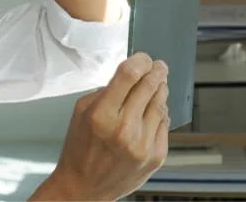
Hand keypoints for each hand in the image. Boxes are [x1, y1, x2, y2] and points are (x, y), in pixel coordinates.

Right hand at [32, 53, 169, 200]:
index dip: (140, 60)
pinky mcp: (155, 156)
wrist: (84, 187)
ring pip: (161, 103)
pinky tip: (153, 111)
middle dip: (156, 71)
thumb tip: (131, 74)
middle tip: (159, 66)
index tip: (144, 58)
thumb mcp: (82, 111)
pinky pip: (165, 123)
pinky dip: (161, 113)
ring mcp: (143, 144)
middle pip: (150, 85)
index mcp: (102, 114)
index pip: (129, 74)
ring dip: (161, 89)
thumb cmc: (80, 148)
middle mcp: (124, 129)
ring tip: (157, 85)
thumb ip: (106, 90)